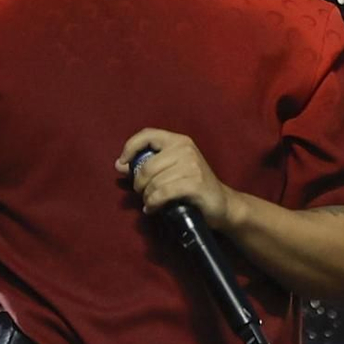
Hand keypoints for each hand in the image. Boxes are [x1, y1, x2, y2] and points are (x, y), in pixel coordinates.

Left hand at [115, 129, 235, 231]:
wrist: (223, 204)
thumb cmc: (193, 185)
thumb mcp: (173, 168)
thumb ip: (148, 164)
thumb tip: (119, 165)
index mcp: (178, 140)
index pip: (147, 134)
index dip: (130, 147)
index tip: (122, 164)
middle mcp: (185, 148)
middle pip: (147, 165)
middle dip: (138, 183)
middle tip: (141, 193)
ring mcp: (191, 166)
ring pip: (154, 182)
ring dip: (146, 196)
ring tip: (149, 203)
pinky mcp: (194, 184)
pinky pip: (163, 193)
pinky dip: (153, 203)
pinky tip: (152, 209)